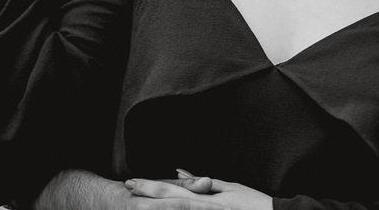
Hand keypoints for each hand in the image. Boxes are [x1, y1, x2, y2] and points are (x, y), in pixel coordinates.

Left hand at [124, 171, 272, 209]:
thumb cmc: (252, 203)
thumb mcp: (228, 187)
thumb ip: (201, 182)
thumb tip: (178, 172)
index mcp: (206, 198)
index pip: (172, 190)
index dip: (151, 186)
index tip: (132, 182)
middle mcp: (205, 209)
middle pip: (170, 203)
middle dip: (146, 199)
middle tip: (127, 191)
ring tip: (135, 205)